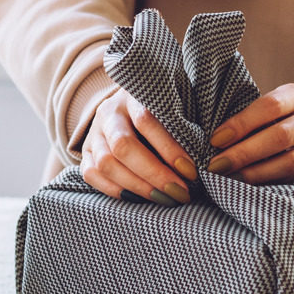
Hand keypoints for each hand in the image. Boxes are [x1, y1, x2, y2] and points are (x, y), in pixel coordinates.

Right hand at [80, 88, 197, 205]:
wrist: (131, 107)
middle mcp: (109, 112)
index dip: (169, 149)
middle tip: (180, 192)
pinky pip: (92, 175)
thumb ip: (186, 124)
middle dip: (154, 174)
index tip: (191, 171)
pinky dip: (116, 191)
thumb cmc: (165, 109)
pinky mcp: (85, 152)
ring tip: (164, 198)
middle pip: (123, 146)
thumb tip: (207, 157)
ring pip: (106, 163)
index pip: (147, 120)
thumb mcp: (177, 105)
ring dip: (138, 186)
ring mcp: (94, 133)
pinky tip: (140, 199)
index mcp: (132, 95)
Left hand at [206, 83, 293, 183]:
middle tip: (216, 166)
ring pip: (290, 162)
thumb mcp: (272, 107)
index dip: (241, 124)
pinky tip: (247, 187)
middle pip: (280, 136)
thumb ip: (250, 118)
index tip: (215, 140)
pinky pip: (292, 178)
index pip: (269, 107)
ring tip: (229, 179)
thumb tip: (214, 141)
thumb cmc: (281, 117)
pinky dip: (268, 183)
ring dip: (256, 173)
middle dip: (245, 153)